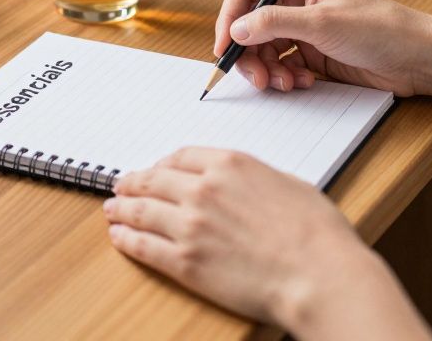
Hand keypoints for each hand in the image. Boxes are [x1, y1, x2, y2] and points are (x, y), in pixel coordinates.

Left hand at [105, 148, 431, 338]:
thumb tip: (242, 186)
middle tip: (121, 186)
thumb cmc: (317, 233)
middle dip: (133, 183)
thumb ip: (254, 179)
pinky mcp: (185, 262)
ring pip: (141, 211)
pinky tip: (119, 238)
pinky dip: (127, 240)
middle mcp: (203, 189)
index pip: (180, 157)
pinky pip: (144, 246)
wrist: (319, 274)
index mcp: (229, 164)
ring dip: (122, 209)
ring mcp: (190, 225)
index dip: (162, 163)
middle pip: (153, 180)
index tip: (156, 169)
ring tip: (112, 210)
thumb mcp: (287, 184)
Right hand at [214, 0, 431, 95]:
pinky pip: (283, 65)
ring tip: (285, 83)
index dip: (230, 18)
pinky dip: (285, 77)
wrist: (416, 59)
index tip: (225, 47)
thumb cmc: (379, 28)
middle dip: (250, 53)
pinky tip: (302, 83)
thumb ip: (274, 23)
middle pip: (251, 25)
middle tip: (257, 78)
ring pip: (265, 49)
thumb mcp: (321, 23)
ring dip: (268, 69)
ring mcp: (305, 29)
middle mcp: (298, 1)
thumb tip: (236, 30)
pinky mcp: (314, 53)